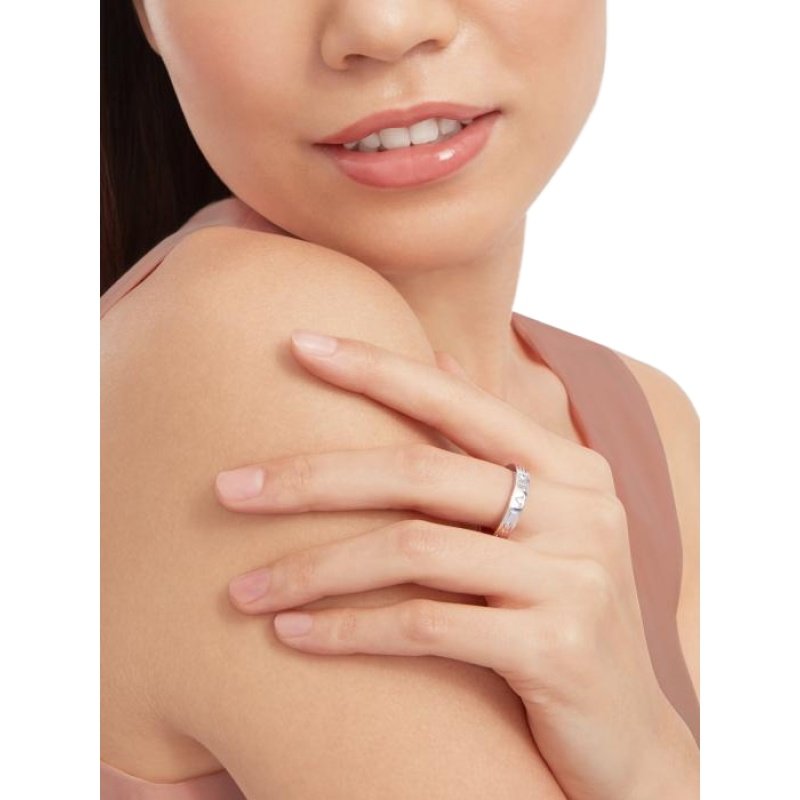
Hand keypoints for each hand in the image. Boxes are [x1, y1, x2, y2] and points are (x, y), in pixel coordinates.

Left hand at [215, 330, 697, 799]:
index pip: (457, 400)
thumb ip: (493, 446)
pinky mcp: (556, 649)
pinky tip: (293, 635)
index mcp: (571, 468)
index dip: (375, 368)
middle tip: (228, 488)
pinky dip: (349, 629)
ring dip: (313, 568)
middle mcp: (579, 510)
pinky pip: (424, 625)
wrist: (628, 734)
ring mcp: (573, 577)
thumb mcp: (544, 523)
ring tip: (242, 588)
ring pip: (412, 549)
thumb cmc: (562, 614)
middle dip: (311, 478)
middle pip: (419, 472)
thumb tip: (443, 361)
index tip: (296, 345)